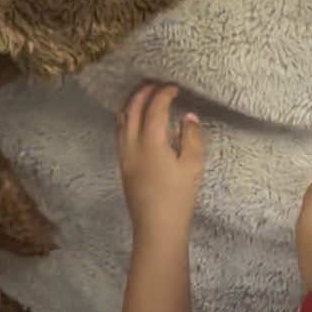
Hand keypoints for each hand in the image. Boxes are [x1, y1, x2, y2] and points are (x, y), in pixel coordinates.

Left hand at [116, 83, 202, 237]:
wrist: (156, 227)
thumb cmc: (178, 198)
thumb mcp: (192, 166)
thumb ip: (190, 137)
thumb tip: (188, 116)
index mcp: (151, 142)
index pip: (154, 108)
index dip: (163, 93)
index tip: (174, 87)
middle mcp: (132, 144)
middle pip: (132, 109)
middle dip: (143, 92)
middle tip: (156, 84)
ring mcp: (124, 155)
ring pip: (122, 120)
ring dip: (131, 103)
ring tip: (143, 95)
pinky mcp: (122, 165)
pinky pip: (119, 132)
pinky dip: (126, 118)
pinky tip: (133, 119)